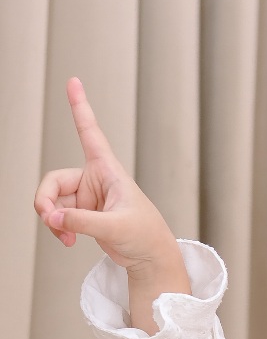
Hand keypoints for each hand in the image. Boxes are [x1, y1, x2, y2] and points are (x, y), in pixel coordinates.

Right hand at [33, 77, 178, 272]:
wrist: (151, 256)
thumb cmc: (145, 235)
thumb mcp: (116, 227)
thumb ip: (82, 221)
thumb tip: (52, 217)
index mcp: (108, 171)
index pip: (90, 133)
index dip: (80, 107)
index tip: (73, 81)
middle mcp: (95, 179)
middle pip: (53, 181)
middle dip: (45, 201)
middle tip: (50, 221)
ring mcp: (87, 197)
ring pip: (52, 201)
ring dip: (52, 219)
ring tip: (65, 236)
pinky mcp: (83, 213)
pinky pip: (58, 215)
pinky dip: (58, 227)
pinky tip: (68, 240)